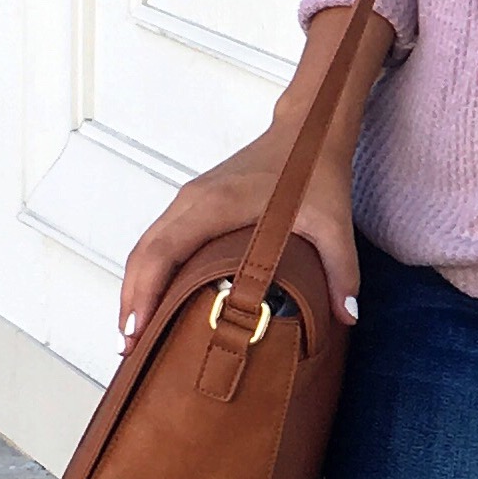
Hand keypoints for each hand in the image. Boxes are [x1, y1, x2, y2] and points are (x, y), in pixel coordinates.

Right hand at [113, 8, 385, 347]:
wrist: (307, 129)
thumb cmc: (315, 169)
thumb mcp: (335, 221)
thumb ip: (341, 268)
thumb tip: (347, 315)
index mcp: (217, 204)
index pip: (164, 251)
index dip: (146, 292)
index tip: (137, 330)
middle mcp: (193, 200)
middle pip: (144, 253)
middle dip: (132, 301)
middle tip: (130, 349)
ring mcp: (189, 200)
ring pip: (146, 247)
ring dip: (136, 289)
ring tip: (136, 335)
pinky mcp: (194, 204)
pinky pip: (159, 241)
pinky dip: (149, 272)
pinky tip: (155, 301)